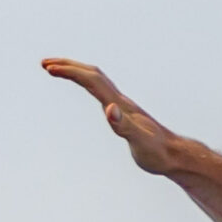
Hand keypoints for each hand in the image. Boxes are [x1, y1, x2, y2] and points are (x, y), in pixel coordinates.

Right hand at [41, 57, 221, 221]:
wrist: (176, 156)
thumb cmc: (158, 152)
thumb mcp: (140, 142)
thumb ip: (124, 126)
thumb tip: (109, 109)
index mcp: (120, 105)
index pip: (92, 81)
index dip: (70, 72)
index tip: (49, 68)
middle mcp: (121, 102)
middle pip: (92, 75)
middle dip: (68, 67)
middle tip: (45, 64)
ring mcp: (123, 107)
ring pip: (97, 81)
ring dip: (76, 72)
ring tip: (57, 70)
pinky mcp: (126, 115)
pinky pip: (103, 93)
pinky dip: (88, 85)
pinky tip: (86, 91)